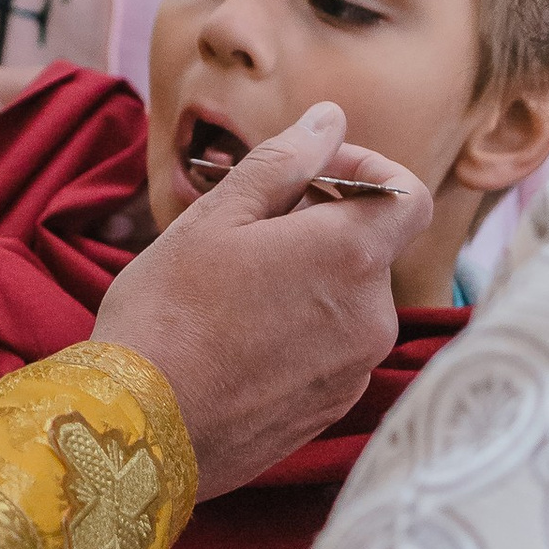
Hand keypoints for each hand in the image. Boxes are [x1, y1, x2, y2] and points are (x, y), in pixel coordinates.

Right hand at [91, 102, 431, 502]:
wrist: (139, 427)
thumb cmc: (168, 311)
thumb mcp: (216, 218)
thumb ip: (283, 161)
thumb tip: (329, 121)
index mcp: (350, 256)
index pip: (408, 197)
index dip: (369, 172)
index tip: (316, 172)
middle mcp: (372, 316)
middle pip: (371, 250)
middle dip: (324, 227)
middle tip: (251, 227)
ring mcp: (356, 370)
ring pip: (349, 301)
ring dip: (310, 281)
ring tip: (235, 289)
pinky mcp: (332, 410)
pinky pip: (334, 350)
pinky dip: (303, 331)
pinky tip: (240, 338)